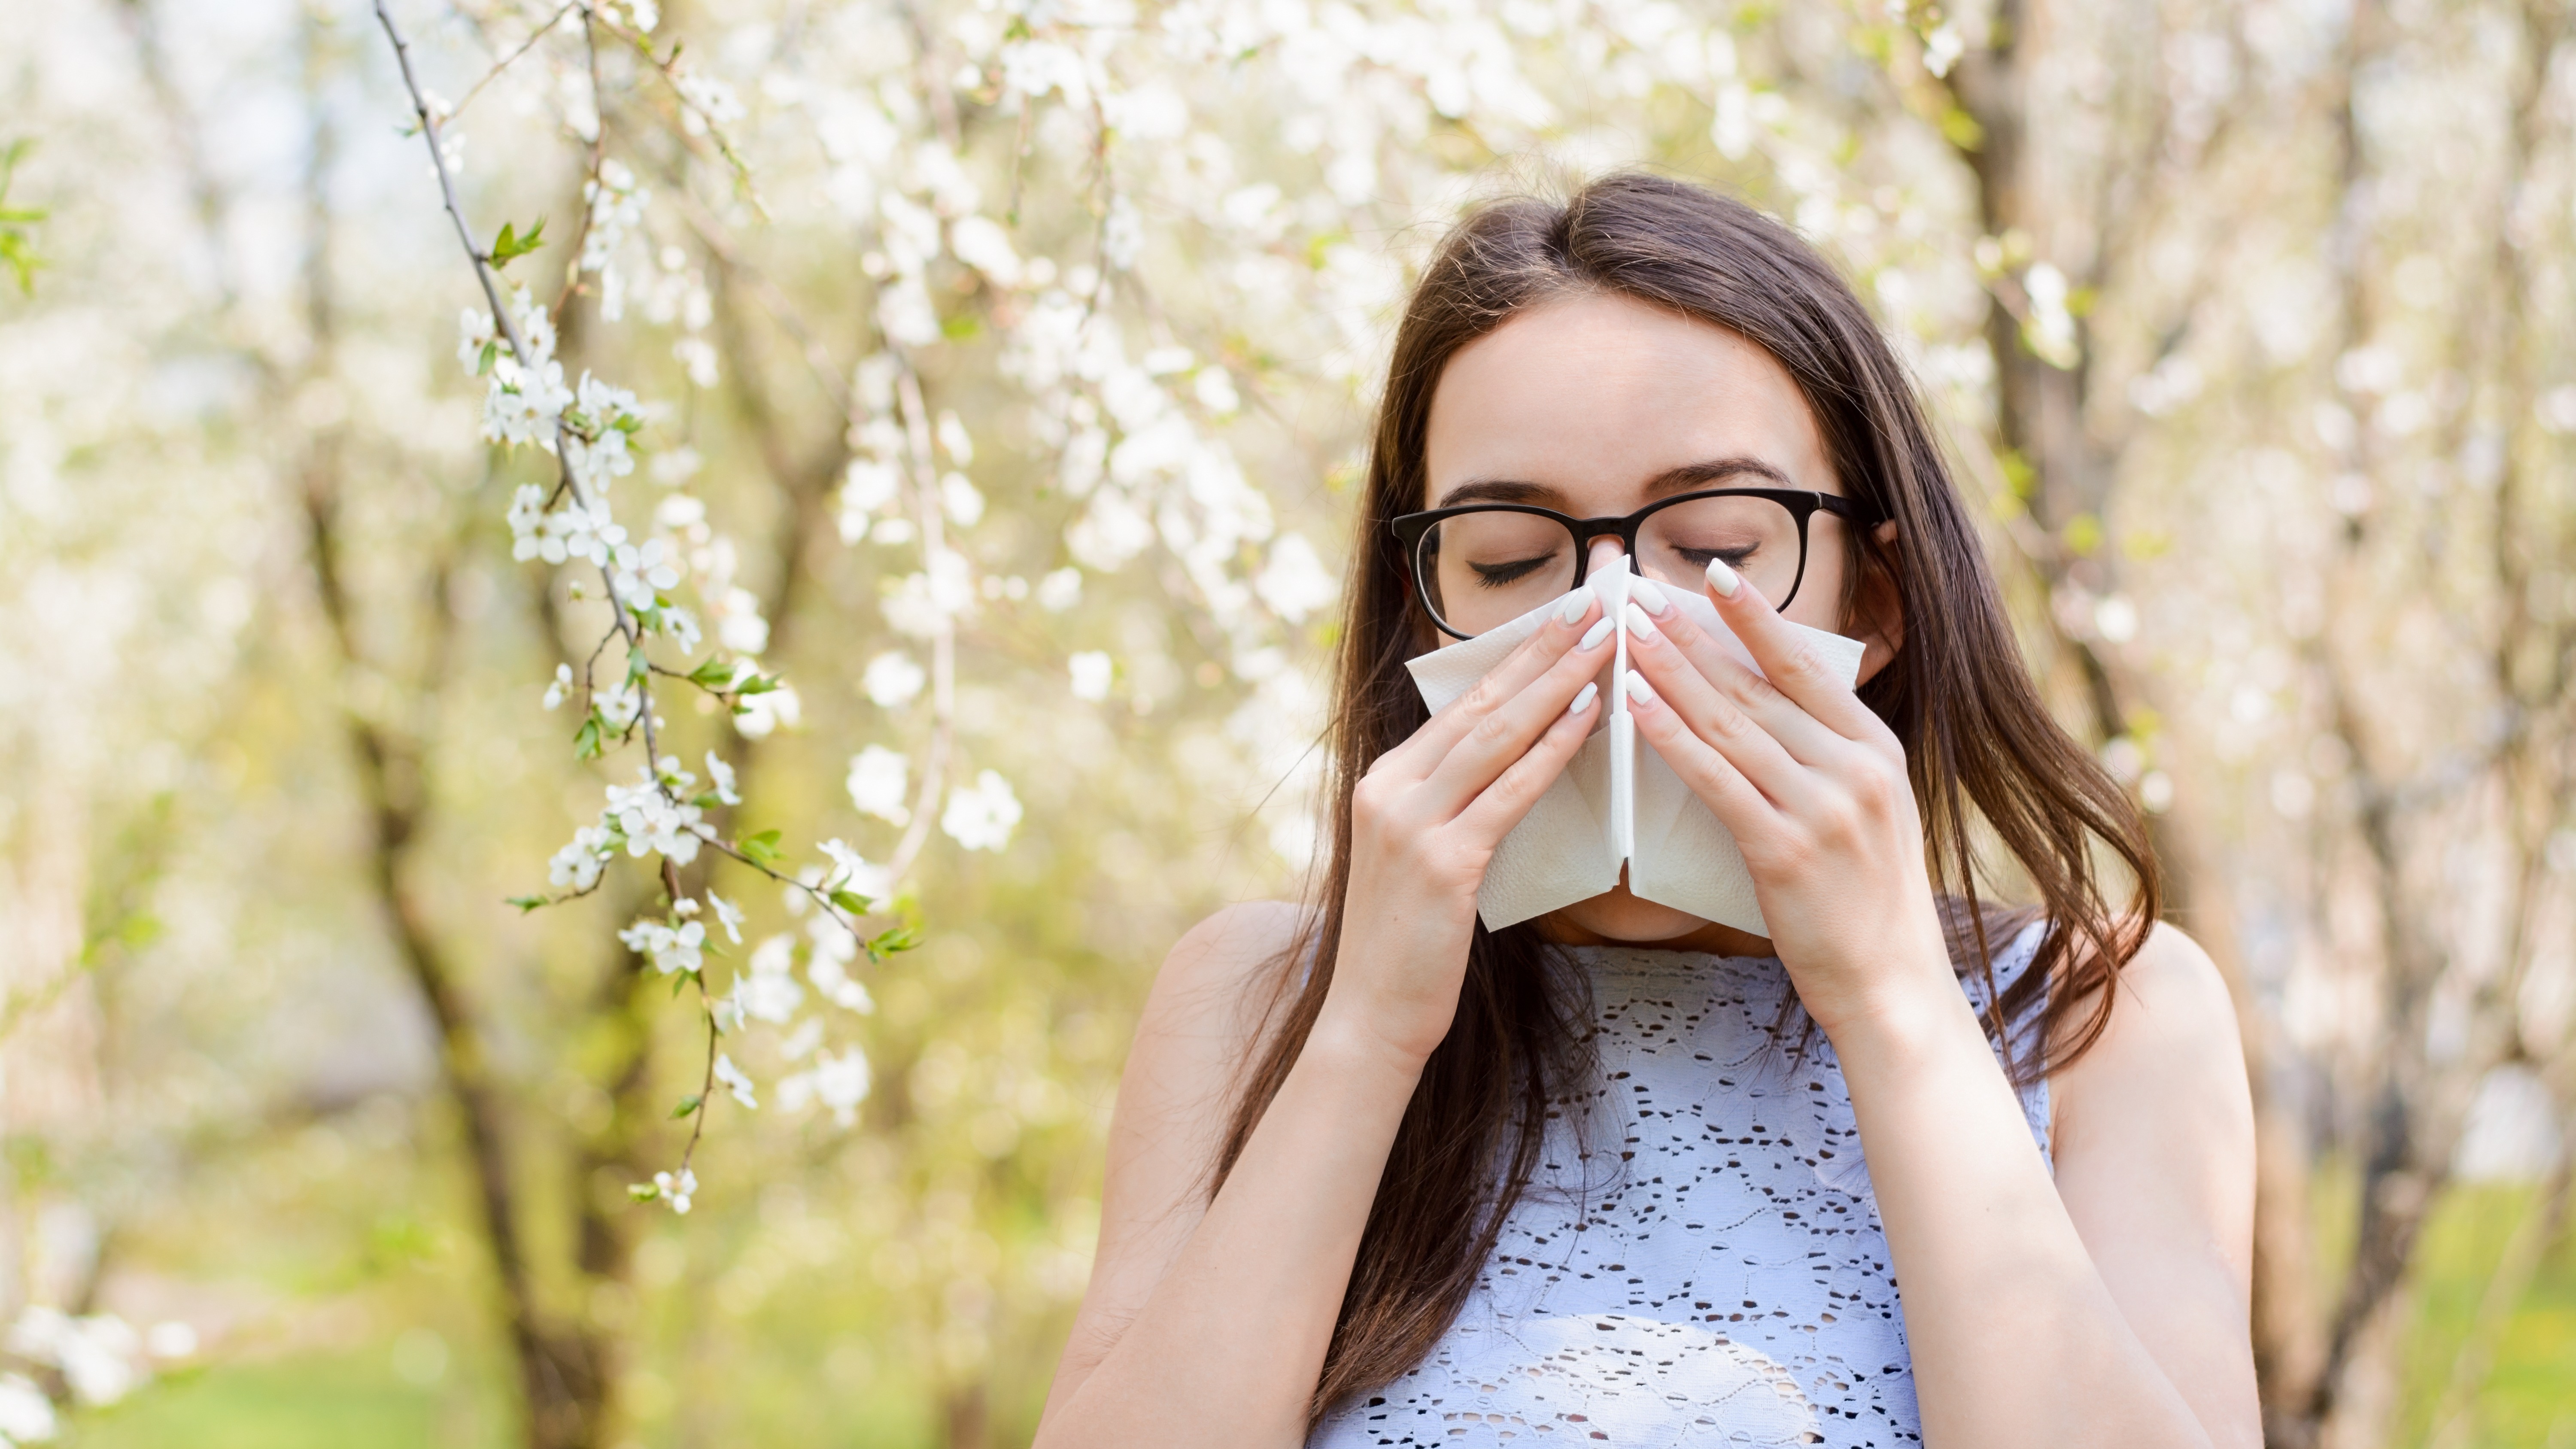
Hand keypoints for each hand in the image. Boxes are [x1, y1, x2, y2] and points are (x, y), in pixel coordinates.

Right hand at [1321, 593, 1612, 1066]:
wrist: (1371, 1015)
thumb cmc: (1409, 945)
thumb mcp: (1420, 858)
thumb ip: (1452, 806)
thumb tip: (1510, 763)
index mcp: (1384, 780)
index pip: (1461, 704)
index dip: (1514, 656)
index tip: (1562, 615)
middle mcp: (1390, 788)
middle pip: (1481, 704)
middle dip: (1542, 649)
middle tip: (1595, 602)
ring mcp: (1410, 823)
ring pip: (1496, 736)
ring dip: (1557, 683)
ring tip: (1604, 641)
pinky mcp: (1441, 862)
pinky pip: (1508, 793)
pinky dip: (1552, 750)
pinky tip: (1589, 718)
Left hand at [1616, 562, 1953, 1036]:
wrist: (1892, 984)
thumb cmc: (1867, 900)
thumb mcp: (1869, 810)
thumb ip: (1827, 757)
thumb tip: (1771, 708)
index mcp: (1875, 749)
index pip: (1806, 666)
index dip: (1757, 617)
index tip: (1714, 573)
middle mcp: (1854, 767)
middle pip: (1757, 686)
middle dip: (1693, 635)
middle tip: (1640, 593)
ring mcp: (1823, 807)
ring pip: (1731, 723)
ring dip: (1671, 672)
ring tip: (1627, 634)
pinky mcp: (1785, 850)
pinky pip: (1716, 779)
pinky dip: (1672, 737)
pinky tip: (1636, 706)